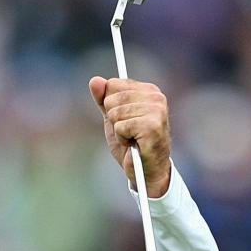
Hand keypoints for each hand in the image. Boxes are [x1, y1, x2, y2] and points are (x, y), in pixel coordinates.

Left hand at [88, 76, 170, 197]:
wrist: (145, 170)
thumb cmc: (131, 143)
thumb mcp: (113, 118)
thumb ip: (103, 99)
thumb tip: (94, 80)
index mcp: (149, 90)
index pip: (113, 84)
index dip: (111, 106)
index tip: (123, 118)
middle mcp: (156, 97)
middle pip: (111, 99)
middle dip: (113, 119)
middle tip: (127, 131)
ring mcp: (156, 111)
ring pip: (115, 113)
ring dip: (118, 130)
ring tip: (131, 138)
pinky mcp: (152, 126)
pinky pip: (120, 126)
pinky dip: (122, 138)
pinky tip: (133, 143)